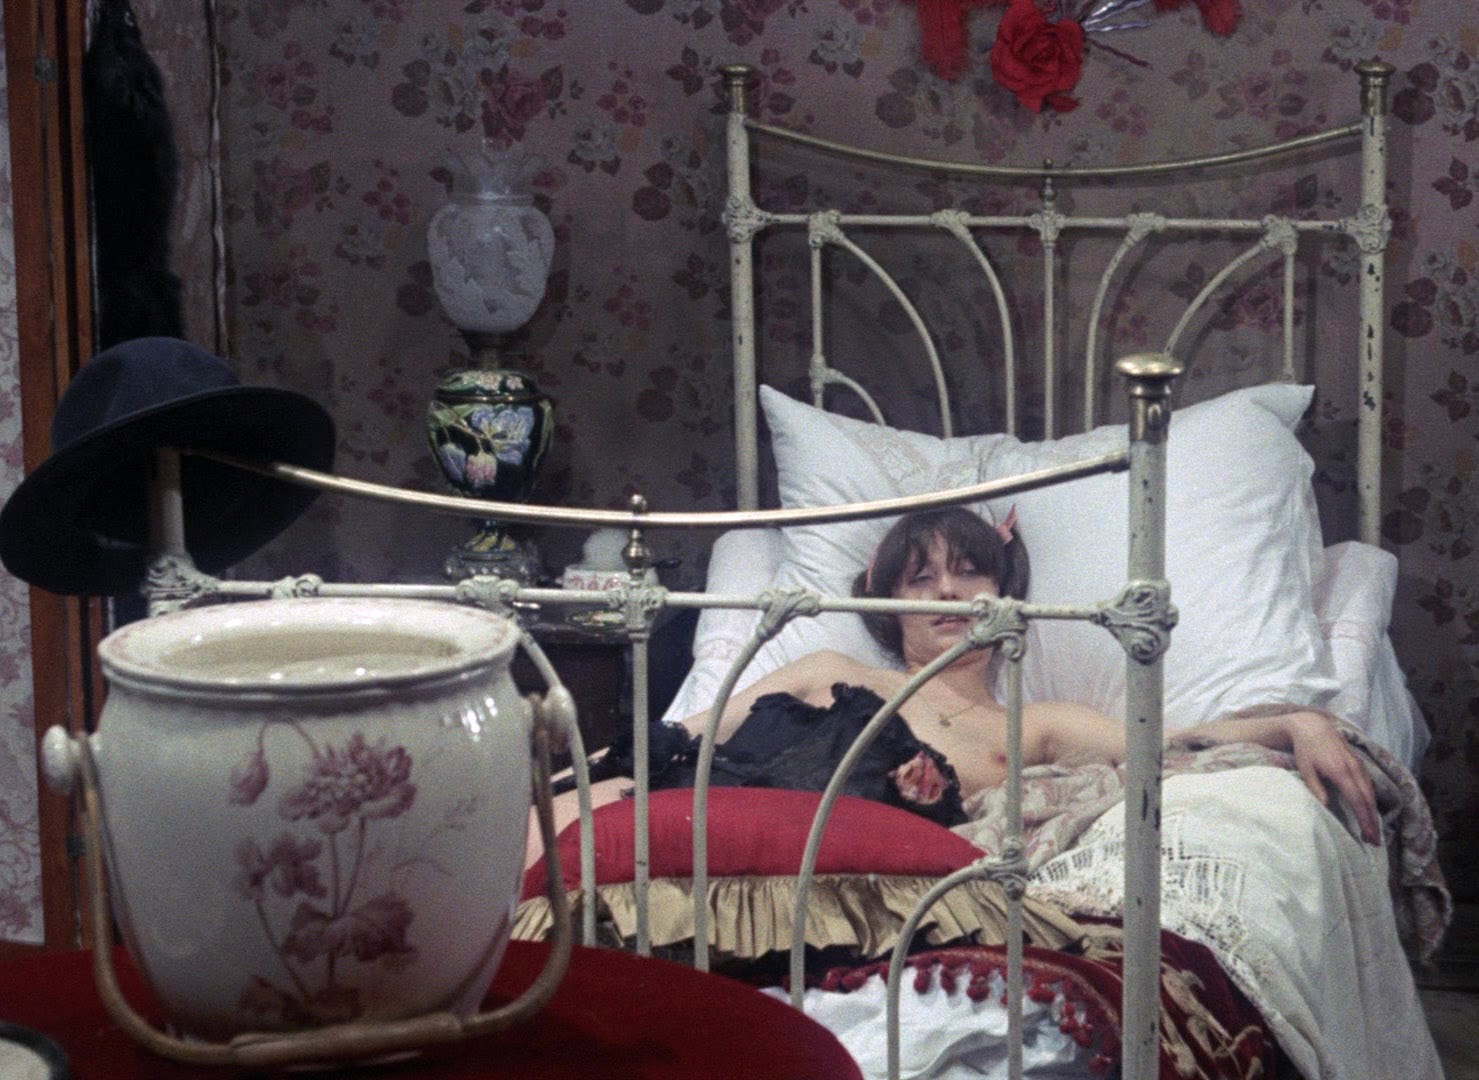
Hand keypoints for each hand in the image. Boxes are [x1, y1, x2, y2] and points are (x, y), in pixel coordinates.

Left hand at [1285, 712, 1380, 844]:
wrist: (1312, 726)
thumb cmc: (1306, 750)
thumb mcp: (1306, 769)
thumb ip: (1316, 788)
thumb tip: (1326, 807)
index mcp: (1341, 772)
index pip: (1357, 801)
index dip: (1365, 820)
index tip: (1370, 836)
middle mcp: (1354, 769)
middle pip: (1368, 799)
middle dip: (1372, 821)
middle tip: (1375, 841)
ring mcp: (1358, 764)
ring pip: (1370, 792)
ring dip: (1373, 811)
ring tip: (1372, 829)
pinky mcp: (1358, 762)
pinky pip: (1368, 783)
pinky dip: (1371, 798)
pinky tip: (1369, 808)